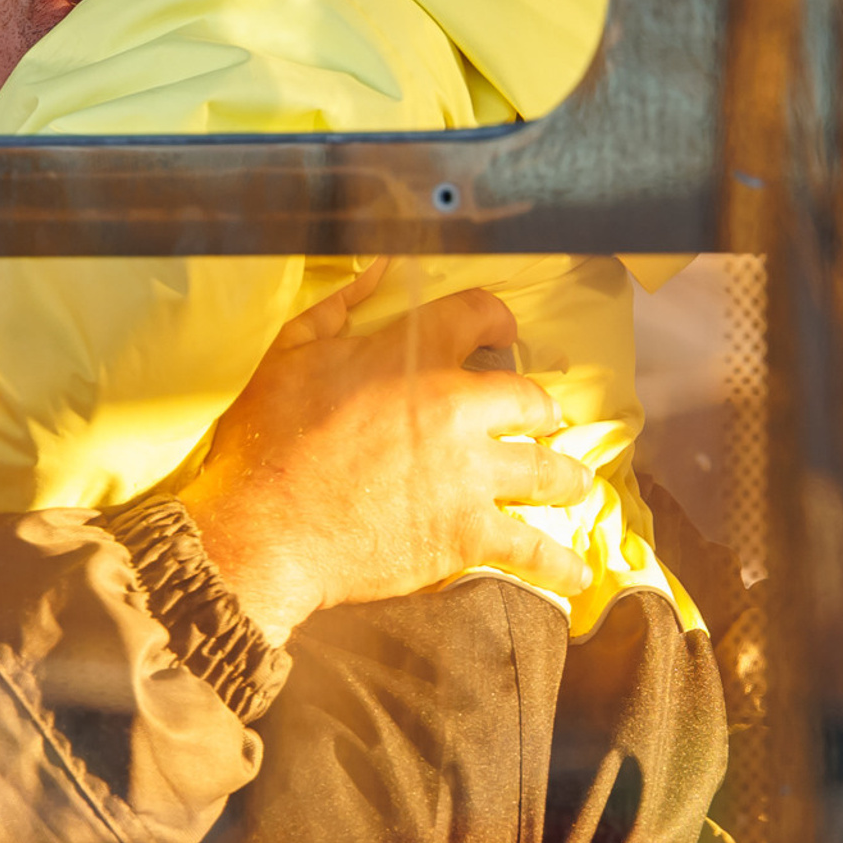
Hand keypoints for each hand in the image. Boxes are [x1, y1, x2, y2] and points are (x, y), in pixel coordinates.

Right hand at [177, 266, 594, 644]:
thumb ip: (341, 306)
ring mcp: (468, 474)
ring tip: (576, 482)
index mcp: (414, 352)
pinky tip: (578, 573)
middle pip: (528, 396)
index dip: (496, 318)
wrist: (265, 526)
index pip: (479, 315)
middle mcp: (456, 407)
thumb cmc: (268, 436)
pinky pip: (530, 548)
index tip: (503, 328)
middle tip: (543, 418)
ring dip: (566, 475)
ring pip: (544, 469)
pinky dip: (558, 561)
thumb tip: (379, 269)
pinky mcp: (466, 534)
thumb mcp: (293, 350)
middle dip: (539, 407)